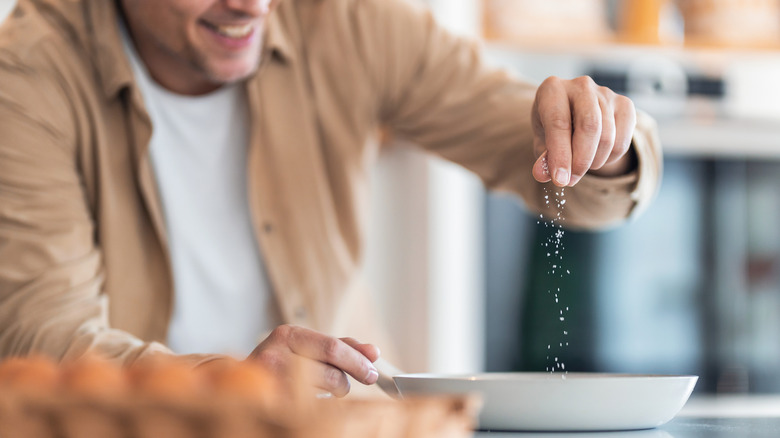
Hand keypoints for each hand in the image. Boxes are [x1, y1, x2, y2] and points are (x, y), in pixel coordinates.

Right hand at [246, 325, 379, 396]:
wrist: (239, 383)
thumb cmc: (282, 363)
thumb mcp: (308, 347)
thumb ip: (341, 347)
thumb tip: (374, 352)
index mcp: (288, 334)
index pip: (332, 346)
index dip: (357, 360)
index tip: (373, 370)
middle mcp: (276, 352)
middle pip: (329, 370)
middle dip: (349, 378)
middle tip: (362, 381)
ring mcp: (270, 379)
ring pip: (320, 390)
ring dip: (334, 392)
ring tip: (329, 389)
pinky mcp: (268, 401)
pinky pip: (306, 406)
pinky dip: (317, 404)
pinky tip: (314, 399)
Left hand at [531, 76, 636, 186]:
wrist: (574, 114)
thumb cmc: (554, 129)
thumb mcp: (542, 142)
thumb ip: (543, 158)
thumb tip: (542, 175)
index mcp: (552, 89)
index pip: (559, 123)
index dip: (560, 155)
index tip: (560, 180)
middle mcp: (580, 86)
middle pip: (589, 126)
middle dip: (581, 160)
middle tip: (571, 180)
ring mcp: (605, 93)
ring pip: (607, 136)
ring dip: (593, 162)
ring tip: (580, 168)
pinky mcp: (625, 105)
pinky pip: (623, 140)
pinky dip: (610, 158)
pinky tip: (596, 158)